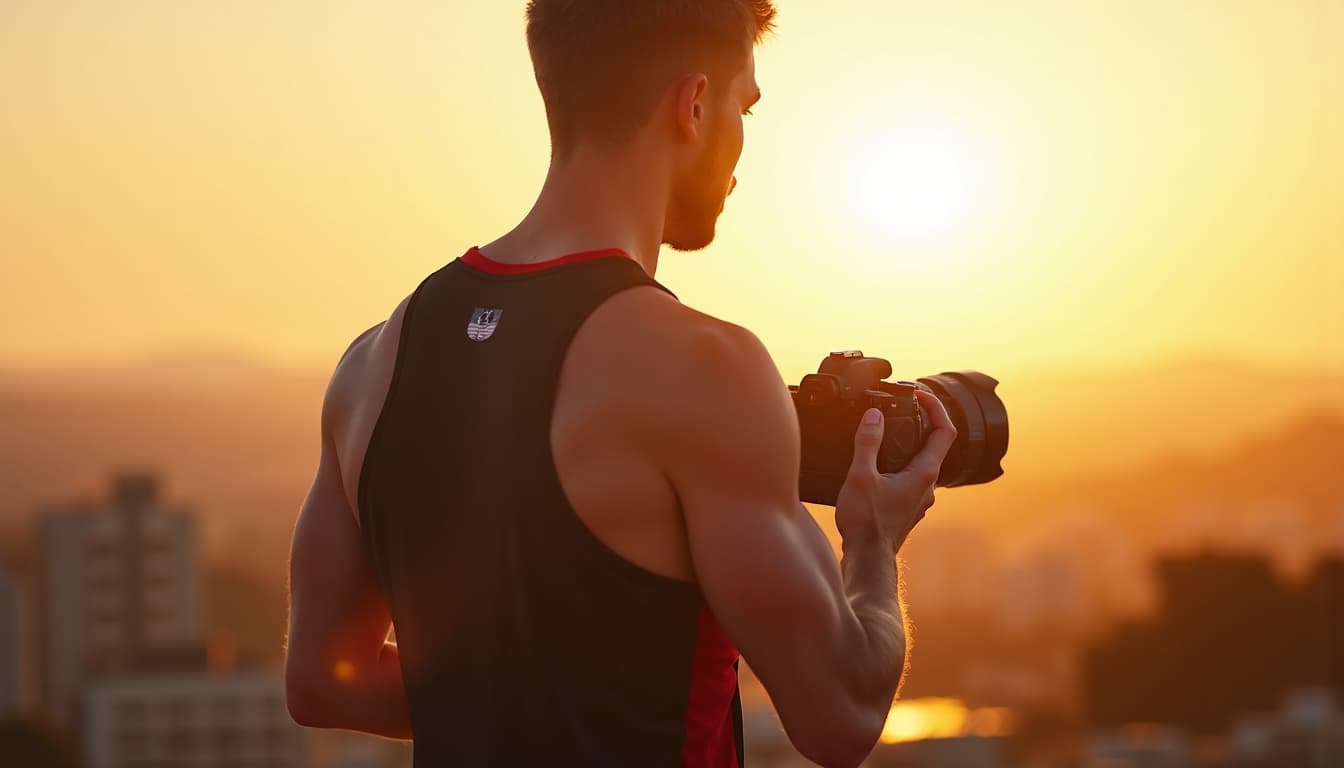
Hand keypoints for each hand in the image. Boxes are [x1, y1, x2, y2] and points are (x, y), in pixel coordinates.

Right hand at [835, 390, 957, 553]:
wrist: (867, 560)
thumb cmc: (867, 523)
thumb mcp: (861, 476)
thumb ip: (868, 443)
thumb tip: (874, 415)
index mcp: (924, 473)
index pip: (945, 431)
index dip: (936, 407)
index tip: (918, 395)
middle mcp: (928, 486)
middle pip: (933, 445)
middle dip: (917, 423)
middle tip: (897, 409)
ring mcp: (919, 499)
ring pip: (919, 464)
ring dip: (905, 446)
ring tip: (882, 435)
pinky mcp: (907, 508)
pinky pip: (908, 479)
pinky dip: (897, 465)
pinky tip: (876, 467)